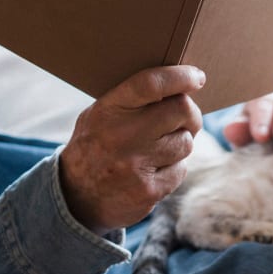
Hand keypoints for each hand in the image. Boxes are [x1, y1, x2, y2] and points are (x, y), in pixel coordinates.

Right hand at [59, 66, 204, 235]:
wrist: (76, 196)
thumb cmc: (95, 145)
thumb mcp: (99, 114)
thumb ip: (132, 99)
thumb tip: (180, 84)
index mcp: (109, 110)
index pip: (151, 84)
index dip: (179, 77)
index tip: (196, 77)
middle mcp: (122, 136)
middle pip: (181, 110)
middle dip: (191, 113)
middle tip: (186, 118)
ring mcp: (136, 166)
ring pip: (186, 142)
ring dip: (181, 142)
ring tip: (160, 147)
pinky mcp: (149, 191)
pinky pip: (181, 170)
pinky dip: (174, 168)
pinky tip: (155, 169)